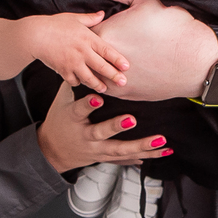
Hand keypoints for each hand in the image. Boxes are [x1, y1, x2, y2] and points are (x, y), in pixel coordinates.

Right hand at [26, 11, 128, 92]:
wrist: (34, 35)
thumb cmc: (54, 24)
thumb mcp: (74, 18)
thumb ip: (90, 18)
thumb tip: (103, 13)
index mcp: (87, 38)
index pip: (107, 50)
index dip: (118, 59)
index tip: (127, 66)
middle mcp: (82, 52)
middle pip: (101, 67)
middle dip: (113, 76)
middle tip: (123, 83)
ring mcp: (72, 63)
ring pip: (89, 78)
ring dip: (98, 85)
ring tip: (104, 89)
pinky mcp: (63, 71)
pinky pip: (74, 81)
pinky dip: (78, 83)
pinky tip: (82, 83)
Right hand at [37, 83, 173, 172]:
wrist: (54, 151)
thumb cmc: (60, 119)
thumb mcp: (62, 101)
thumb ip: (74, 83)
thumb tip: (84, 59)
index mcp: (74, 120)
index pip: (79, 111)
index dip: (88, 105)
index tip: (98, 97)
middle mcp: (86, 137)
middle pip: (101, 133)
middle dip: (116, 126)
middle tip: (132, 119)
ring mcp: (97, 150)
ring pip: (120, 149)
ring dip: (142, 145)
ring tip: (161, 139)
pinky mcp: (107, 157)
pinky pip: (128, 158)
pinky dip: (146, 156)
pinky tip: (164, 151)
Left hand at [87, 0, 217, 100]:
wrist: (194, 58)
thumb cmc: (172, 27)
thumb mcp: (144, 0)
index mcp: (105, 34)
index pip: (83, 31)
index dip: (88, 28)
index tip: (97, 26)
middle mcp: (104, 60)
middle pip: (85, 53)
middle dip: (90, 47)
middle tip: (101, 42)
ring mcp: (112, 79)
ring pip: (93, 72)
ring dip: (97, 65)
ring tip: (108, 58)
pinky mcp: (123, 93)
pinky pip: (106, 86)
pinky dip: (109, 79)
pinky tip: (119, 70)